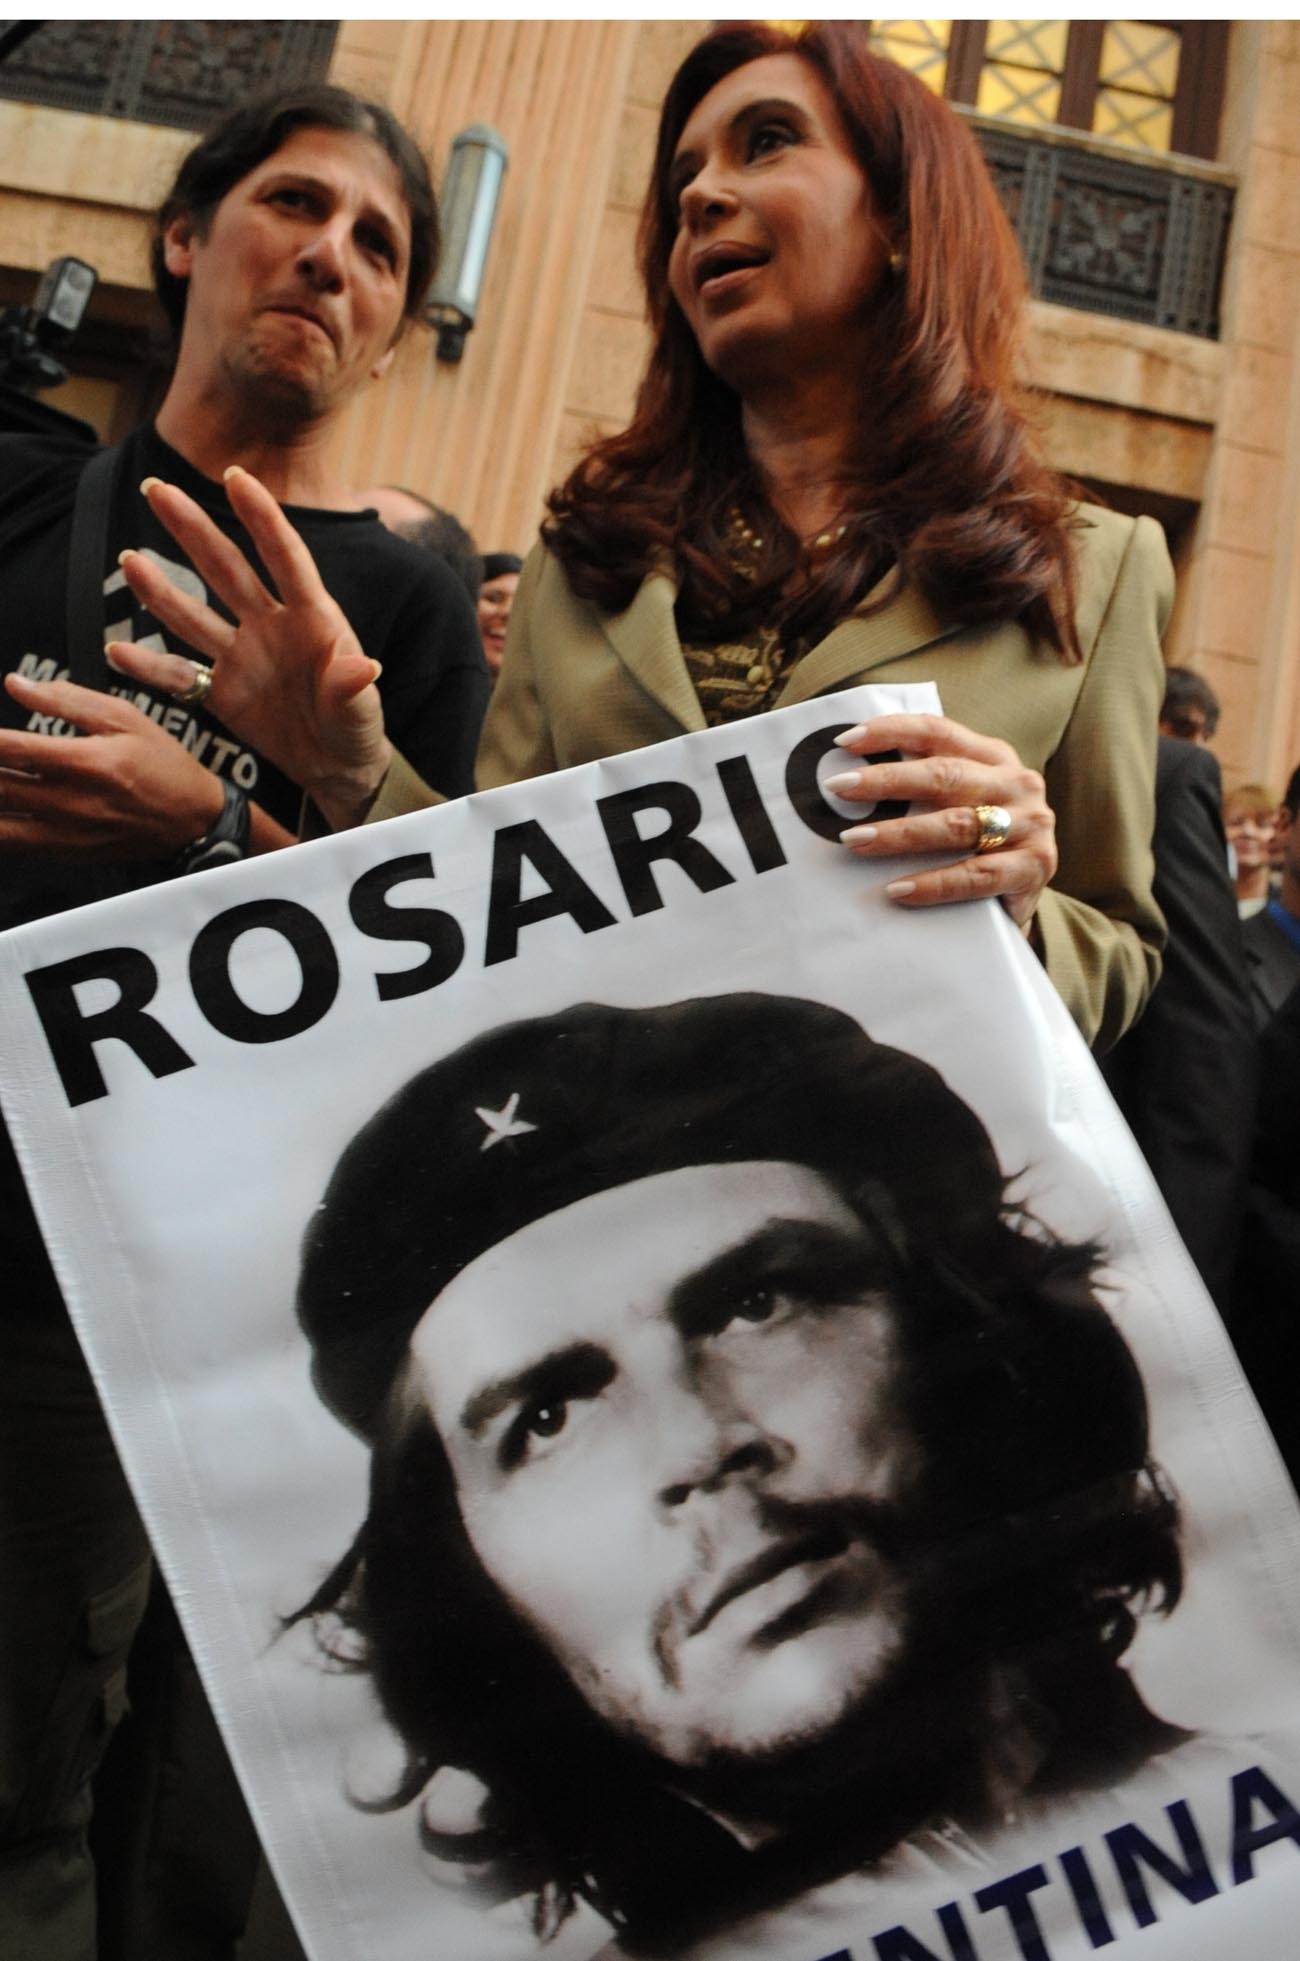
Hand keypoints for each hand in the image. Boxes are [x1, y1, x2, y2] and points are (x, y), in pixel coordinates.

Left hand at [0, 674, 224, 859]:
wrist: (193, 819)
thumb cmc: (163, 764)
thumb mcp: (124, 717)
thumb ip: (66, 700)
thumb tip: (16, 685)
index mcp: (85, 761)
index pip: (9, 748)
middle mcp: (71, 802)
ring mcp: (66, 832)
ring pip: (0, 821)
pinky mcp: (66, 852)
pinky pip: (14, 844)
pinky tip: (0, 809)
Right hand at [105, 466, 391, 829]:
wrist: (336, 768)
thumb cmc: (357, 730)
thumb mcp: (361, 713)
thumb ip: (354, 689)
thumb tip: (362, 668)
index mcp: (312, 619)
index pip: (285, 558)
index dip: (261, 518)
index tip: (236, 476)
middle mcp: (270, 625)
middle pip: (226, 569)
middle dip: (192, 530)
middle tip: (157, 490)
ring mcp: (241, 655)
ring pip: (194, 614)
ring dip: (160, 590)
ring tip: (128, 561)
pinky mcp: (221, 691)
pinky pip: (180, 675)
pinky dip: (149, 667)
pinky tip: (116, 651)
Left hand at [823, 713, 1056, 930]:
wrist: (1020, 899)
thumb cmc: (977, 844)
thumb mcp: (959, 804)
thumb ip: (922, 787)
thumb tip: (848, 778)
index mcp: (994, 757)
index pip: (938, 732)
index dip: (892, 731)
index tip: (845, 740)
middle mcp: (1016, 783)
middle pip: (944, 775)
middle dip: (886, 780)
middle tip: (838, 788)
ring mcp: (1030, 825)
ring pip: (956, 825)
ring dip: (900, 833)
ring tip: (854, 840)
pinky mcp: (1033, 868)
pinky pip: (974, 875)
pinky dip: (933, 884)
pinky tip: (897, 889)